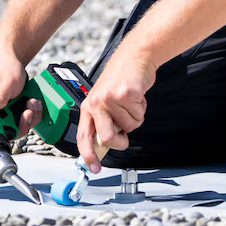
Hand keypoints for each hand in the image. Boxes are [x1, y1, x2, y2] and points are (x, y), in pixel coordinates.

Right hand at [0, 46, 40, 137]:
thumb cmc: (3, 67)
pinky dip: (32, 112)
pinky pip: (23, 118)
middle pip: (8, 130)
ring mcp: (2, 111)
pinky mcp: (11, 110)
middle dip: (24, 121)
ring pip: (18, 125)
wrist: (10, 57)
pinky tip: (33, 102)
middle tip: (29, 108)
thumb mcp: (3, 84)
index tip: (22, 117)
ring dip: (30, 116)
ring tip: (33, 102)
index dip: (10, 128)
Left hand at [76, 52, 155, 172]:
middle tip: (125, 136)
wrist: (134, 57)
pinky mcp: (126, 93)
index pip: (84, 136)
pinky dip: (142, 109)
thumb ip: (103, 121)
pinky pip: (139, 115)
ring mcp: (110, 98)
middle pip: (106, 138)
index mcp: (88, 107)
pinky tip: (137, 95)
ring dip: (135, 118)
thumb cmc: (120, 81)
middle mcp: (96, 102)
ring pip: (129, 127)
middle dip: (120, 142)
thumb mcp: (104, 100)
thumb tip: (104, 147)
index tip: (94, 168)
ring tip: (131, 102)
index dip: (88, 155)